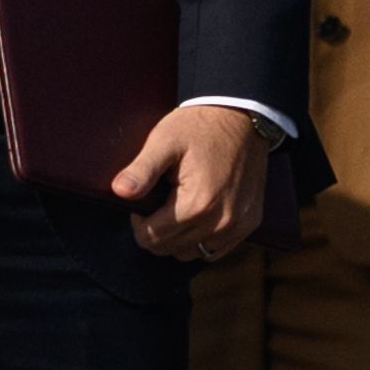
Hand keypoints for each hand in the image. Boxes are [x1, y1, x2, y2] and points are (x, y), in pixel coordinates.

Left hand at [115, 103, 275, 261]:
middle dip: (157, 230)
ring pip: (192, 253)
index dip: (138, 222)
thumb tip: (119, 191)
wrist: (242, 115)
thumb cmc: (199, 126)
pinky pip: (217, 250)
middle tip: (160, 202)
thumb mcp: (164, 141)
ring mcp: (238, 225)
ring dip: (179, 238)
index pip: (150, 238)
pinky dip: (203, 240)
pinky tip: (198, 217)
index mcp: (196, 205)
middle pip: (169, 249)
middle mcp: (220, 222)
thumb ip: (142, 170)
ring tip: (179, 208)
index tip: (143, 202)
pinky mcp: (250, 223)